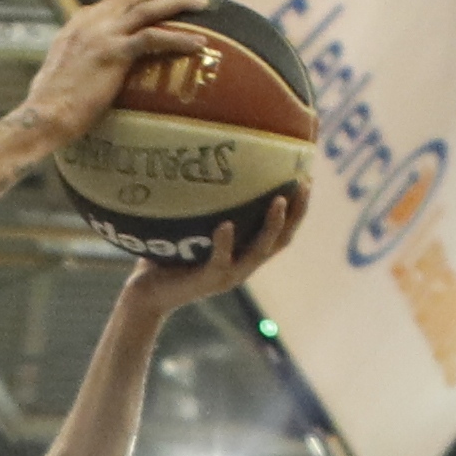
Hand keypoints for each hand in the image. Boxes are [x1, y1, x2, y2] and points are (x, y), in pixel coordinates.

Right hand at [11, 0, 195, 157]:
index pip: (104, 5)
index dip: (126, 0)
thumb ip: (70, 66)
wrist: (44, 115)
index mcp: (75, 28)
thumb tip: (75, 74)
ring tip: (202, 3)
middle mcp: (89, 24)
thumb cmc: (47, 107)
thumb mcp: (55, 76)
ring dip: (177, 3)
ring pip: (147, 10)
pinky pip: (154, 38)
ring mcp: (103, 36)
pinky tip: (199, 42)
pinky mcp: (115, 53)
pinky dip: (179, 39)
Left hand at [118, 184, 302, 312]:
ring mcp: (227, 276)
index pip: (282, 231)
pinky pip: (220, 261)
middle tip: (304, 184)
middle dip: (297, 213)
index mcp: (245, 254)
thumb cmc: (168, 256)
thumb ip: (203, 204)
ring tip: (278, 202)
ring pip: (259, 252)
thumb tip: (203, 160)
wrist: (147, 295)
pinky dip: (224, 243)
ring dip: (271, 226)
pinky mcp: (206, 281)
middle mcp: (243, 266)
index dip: (299, 208)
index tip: (307, 178)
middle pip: (282, 240)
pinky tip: (226, 225)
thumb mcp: (191, 227)